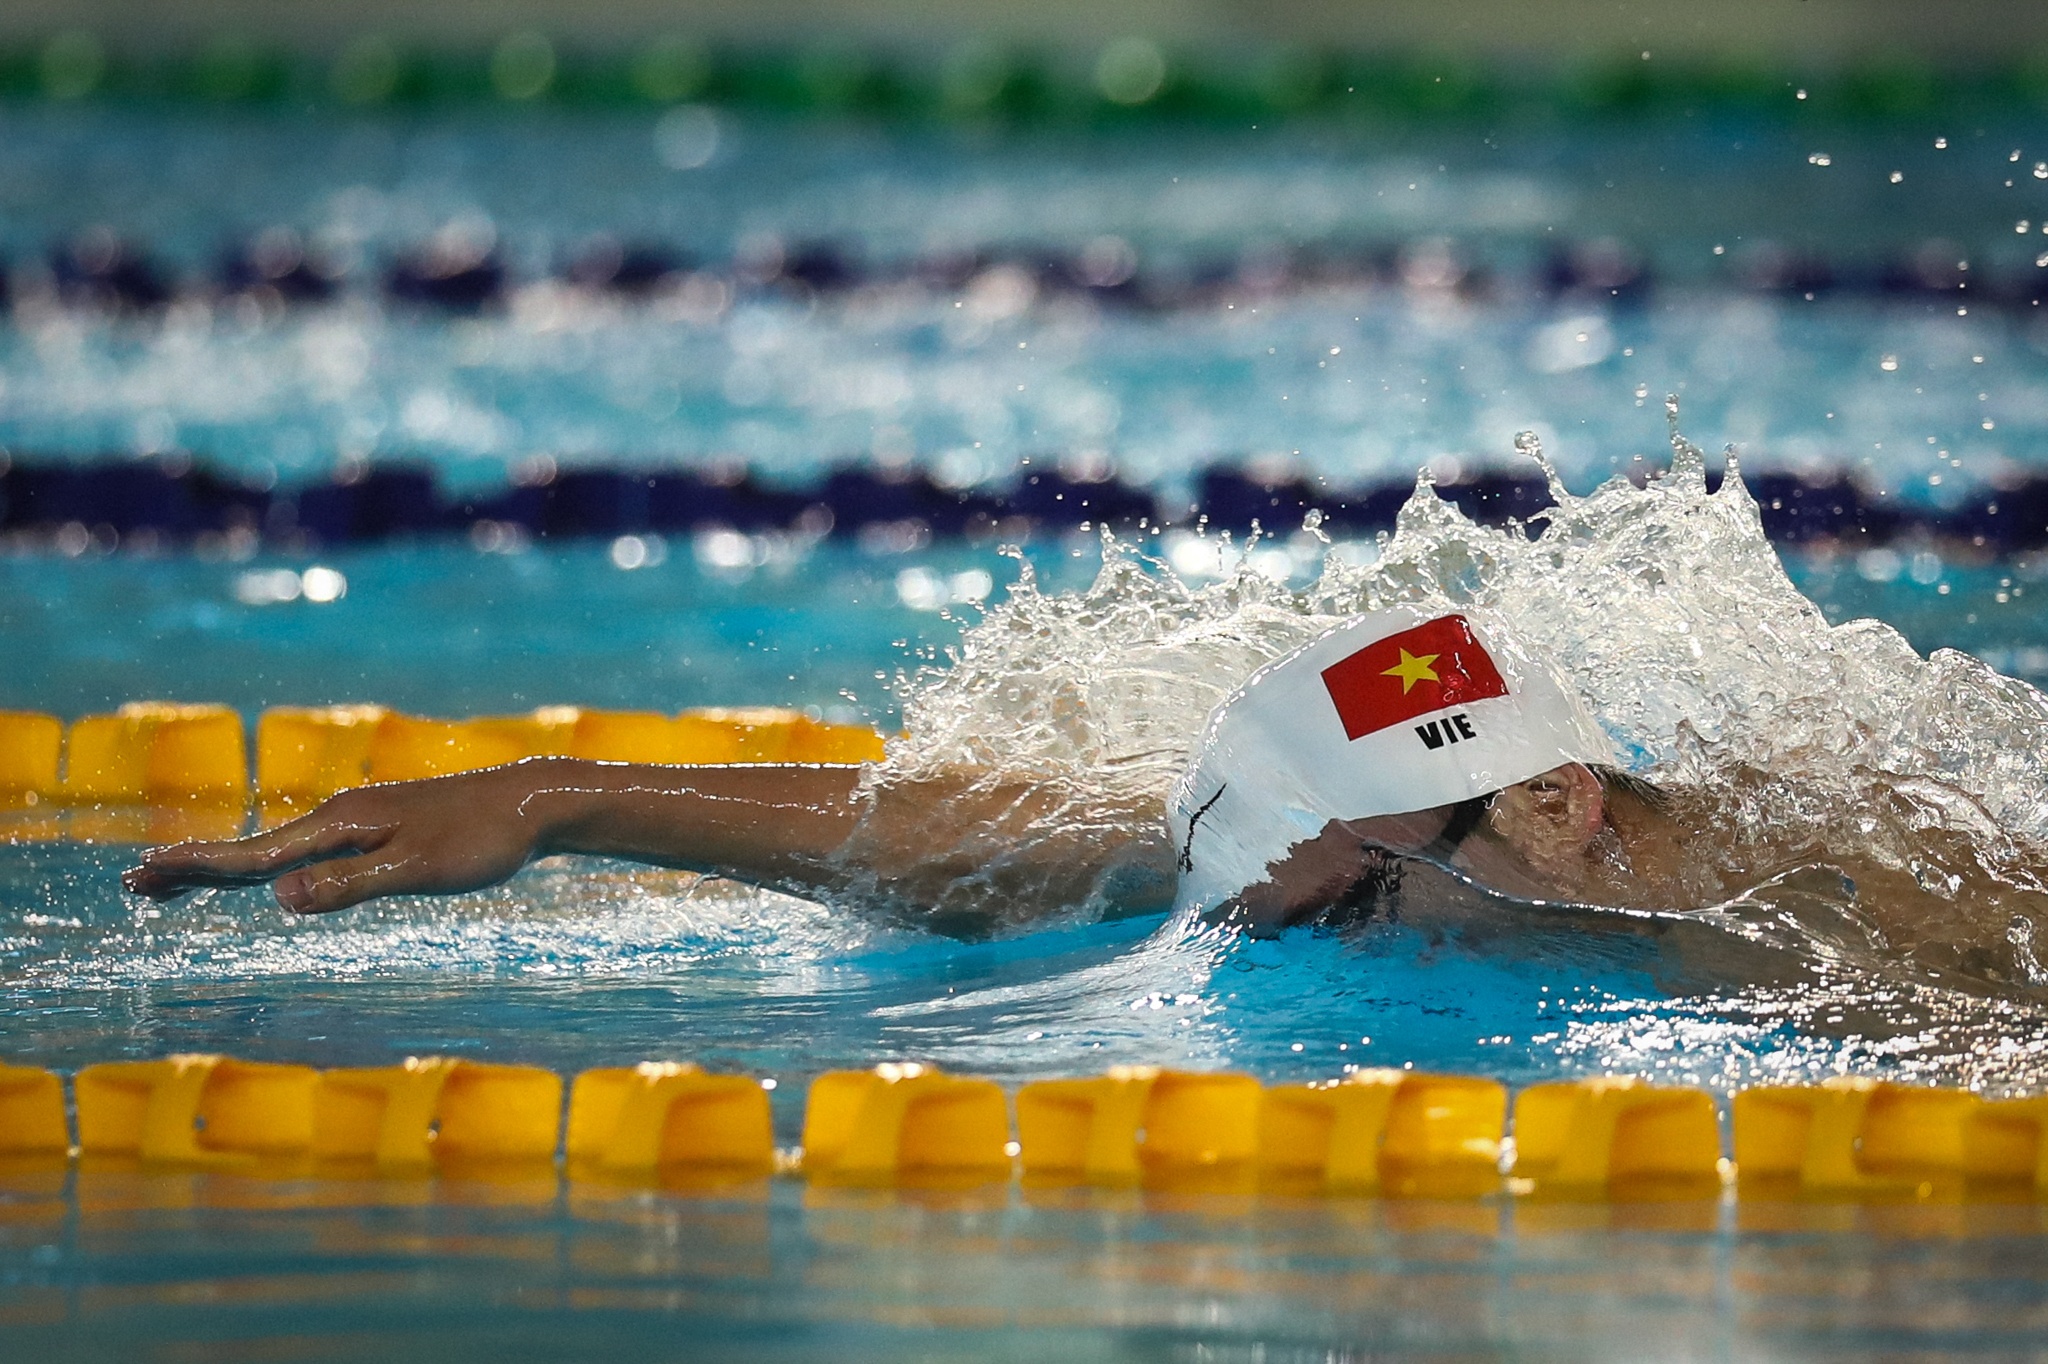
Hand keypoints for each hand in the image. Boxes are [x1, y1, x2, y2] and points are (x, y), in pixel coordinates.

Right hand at [121, 765, 552, 913]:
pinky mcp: (381, 830)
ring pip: (279, 849)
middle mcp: (342, 817)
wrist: (532, 804)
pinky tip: (269, 876)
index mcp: (342, 825)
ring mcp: (360, 822)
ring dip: (225, 867)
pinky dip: (272, 864)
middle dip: (193, 867)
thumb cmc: (481, 841)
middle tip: (133, 883)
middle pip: (254, 849)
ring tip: (178, 882)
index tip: (142, 876)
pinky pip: (310, 850)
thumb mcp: (417, 871)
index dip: (196, 870)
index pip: (255, 856)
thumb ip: (349, 885)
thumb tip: (278, 899)